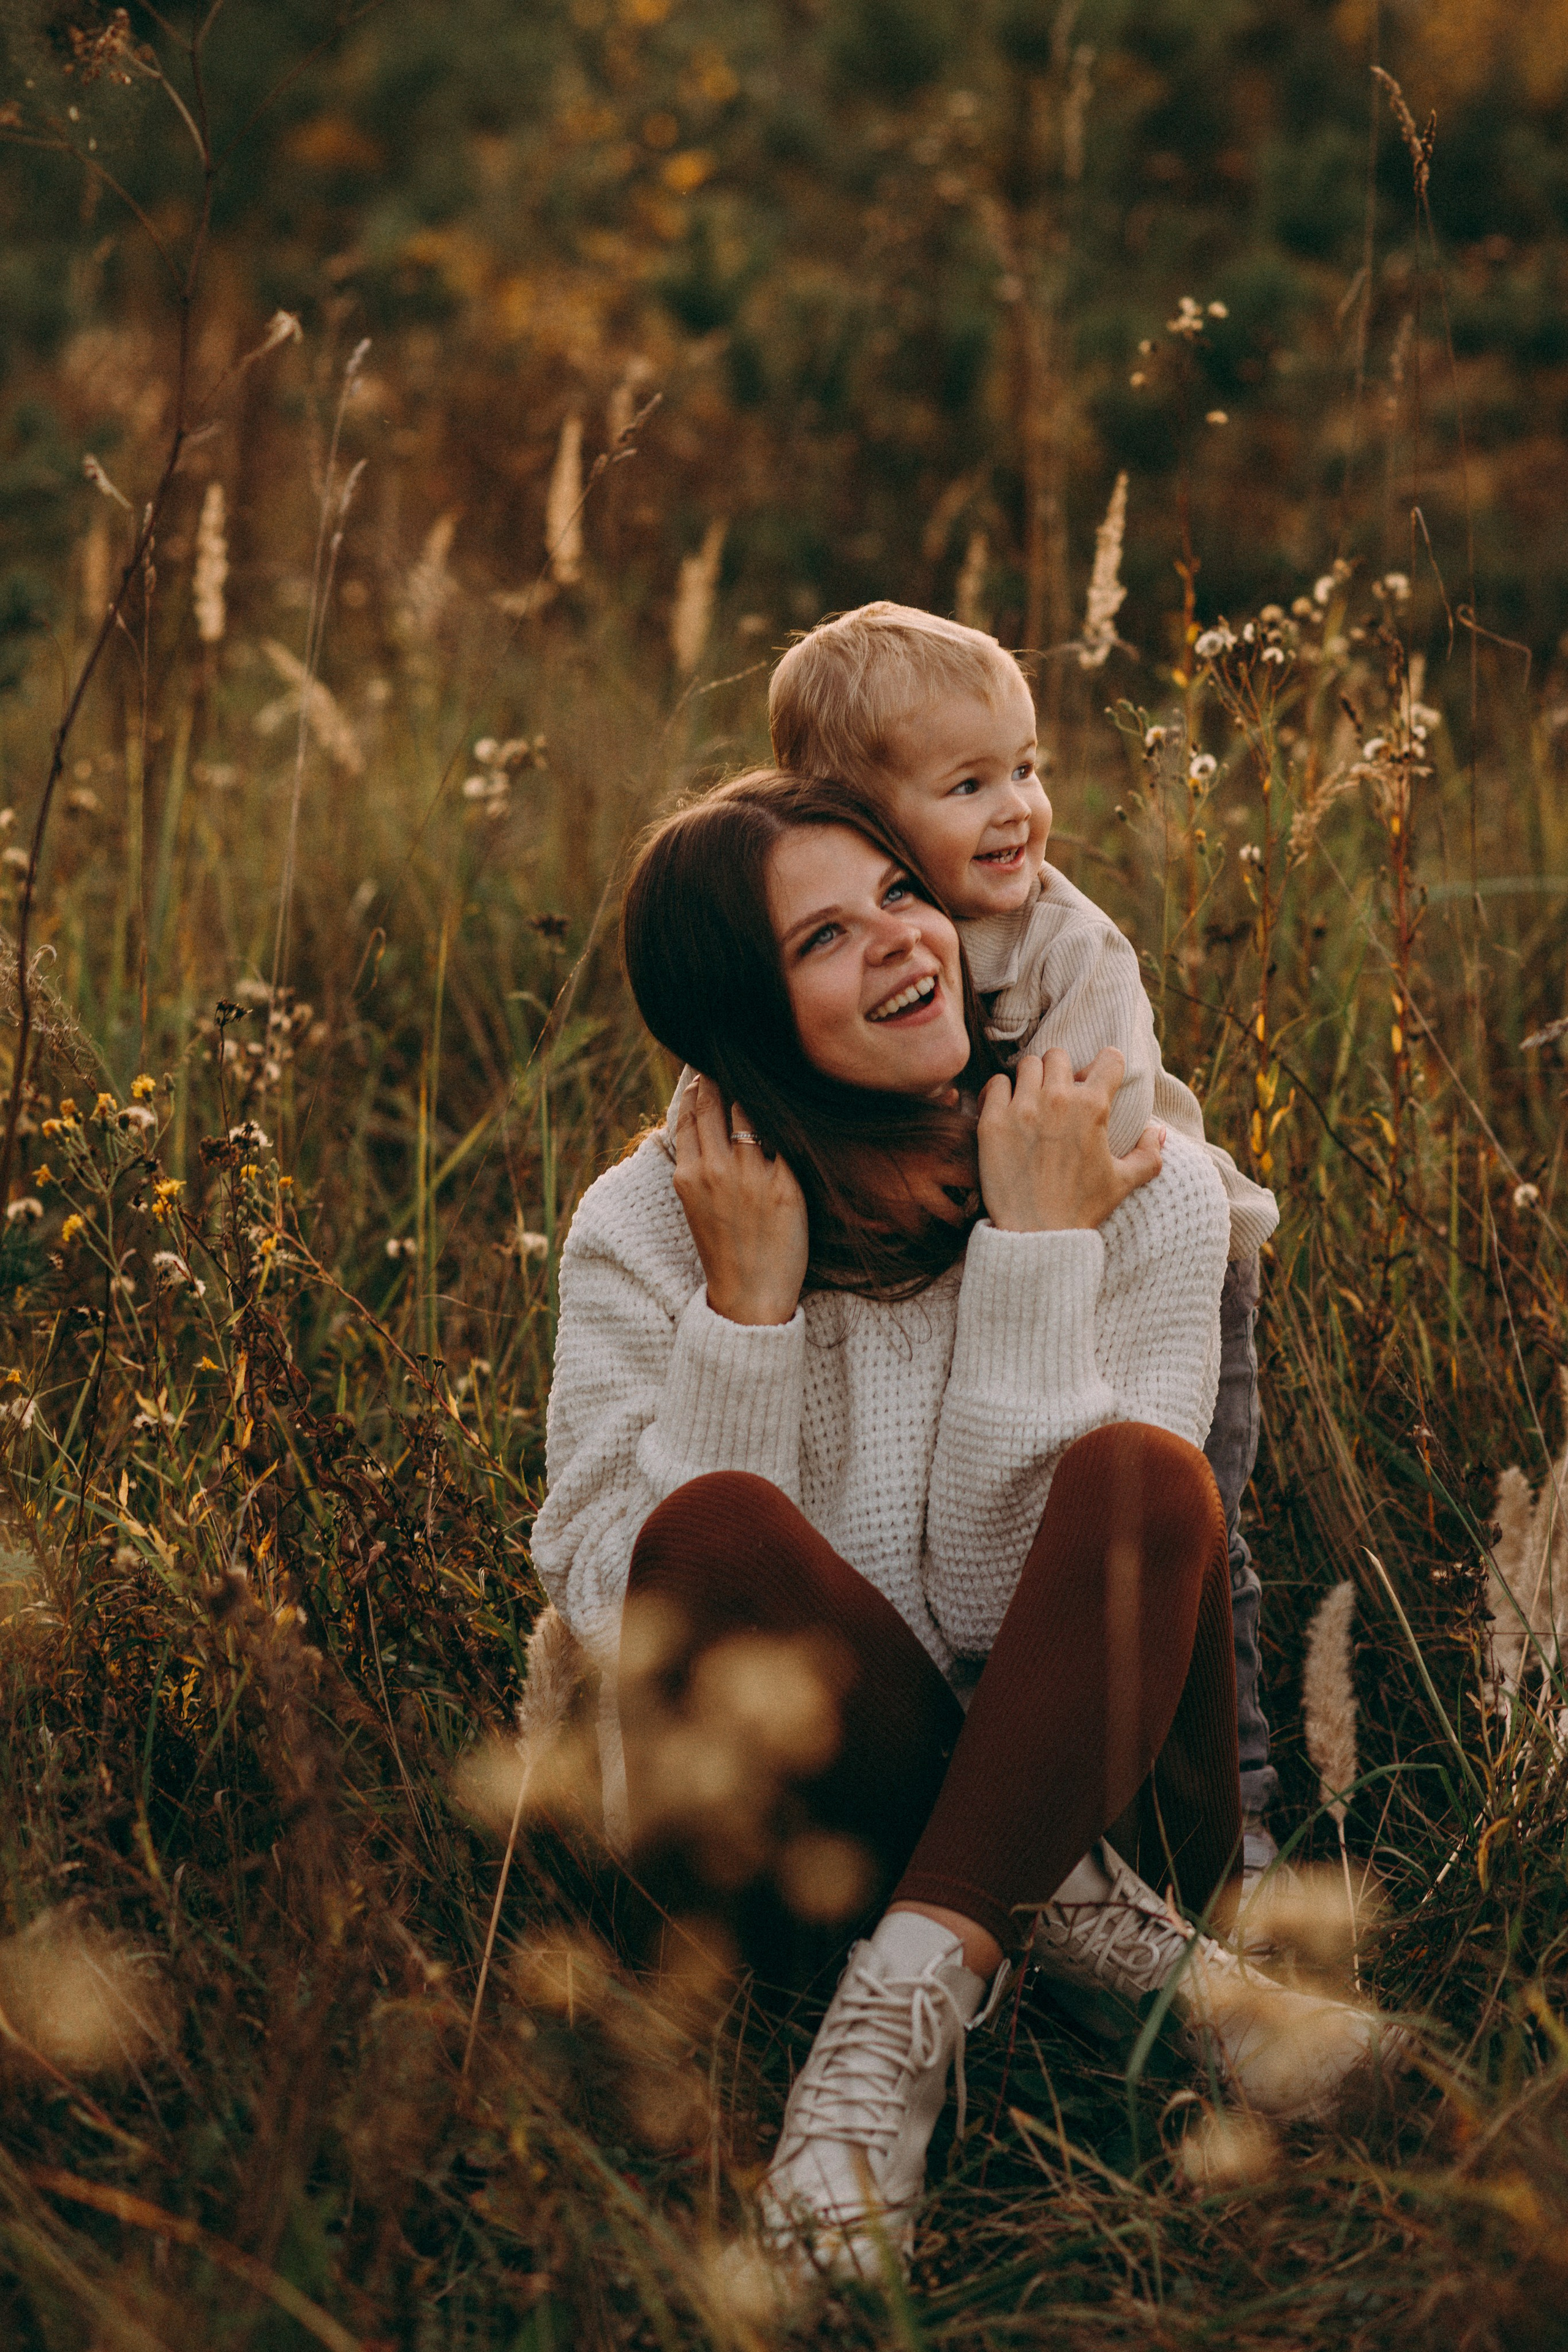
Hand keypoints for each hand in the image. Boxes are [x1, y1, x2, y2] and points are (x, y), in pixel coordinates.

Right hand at [672, 1074, 808, 1324]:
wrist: (750, 1295)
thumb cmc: (724, 1249)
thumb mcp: (694, 1204)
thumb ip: (695, 1162)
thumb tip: (694, 1123)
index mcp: (688, 1175)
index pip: (688, 1113)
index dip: (696, 1086)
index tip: (705, 1068)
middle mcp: (716, 1170)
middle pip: (715, 1102)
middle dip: (721, 1076)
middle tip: (733, 1058)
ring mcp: (751, 1176)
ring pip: (750, 1111)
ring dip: (755, 1093)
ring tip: (765, 1079)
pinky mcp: (785, 1184)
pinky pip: (784, 1138)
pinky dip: (784, 1122)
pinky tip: (792, 1108)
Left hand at [977, 1047, 1163, 1233]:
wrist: (1037, 1235)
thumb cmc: (1082, 1208)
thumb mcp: (1124, 1182)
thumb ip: (1149, 1153)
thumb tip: (1159, 1131)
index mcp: (1093, 1108)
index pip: (1109, 1059)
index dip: (1107, 1067)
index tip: (1099, 1079)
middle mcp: (1057, 1100)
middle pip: (1059, 1056)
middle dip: (1063, 1071)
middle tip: (1060, 1094)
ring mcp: (1022, 1109)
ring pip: (1027, 1065)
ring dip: (1032, 1080)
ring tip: (1032, 1102)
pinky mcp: (992, 1121)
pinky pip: (996, 1084)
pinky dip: (1001, 1092)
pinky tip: (1007, 1109)